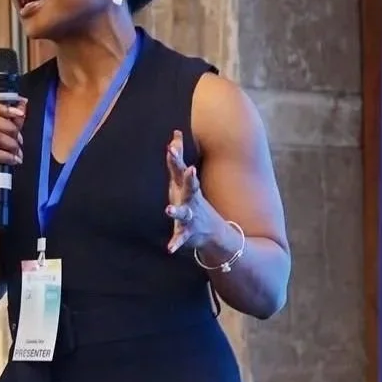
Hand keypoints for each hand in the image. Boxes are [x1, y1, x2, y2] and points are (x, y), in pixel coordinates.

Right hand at [0, 99, 25, 193]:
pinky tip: (15, 160)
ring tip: (18, 152)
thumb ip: (12, 121)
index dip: (3, 108)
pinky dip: (9, 156)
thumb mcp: (3, 138)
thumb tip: (23, 103)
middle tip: (20, 140)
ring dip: (12, 144)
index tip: (20, 113)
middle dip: (12, 129)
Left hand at [164, 131, 222, 253]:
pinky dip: (175, 243)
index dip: (176, 158)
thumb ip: (178, 157)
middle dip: (189, 178)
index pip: (181, 169)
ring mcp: (191, 216)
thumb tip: (175, 132)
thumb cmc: (193, 199)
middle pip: (190, 187)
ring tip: (168, 210)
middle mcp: (191, 200)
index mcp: (187, 187)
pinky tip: (169, 249)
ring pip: (184, 213)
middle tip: (190, 169)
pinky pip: (180, 238)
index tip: (171, 145)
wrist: (214, 232)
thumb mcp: (184, 178)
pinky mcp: (187, 233)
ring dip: (176, 211)